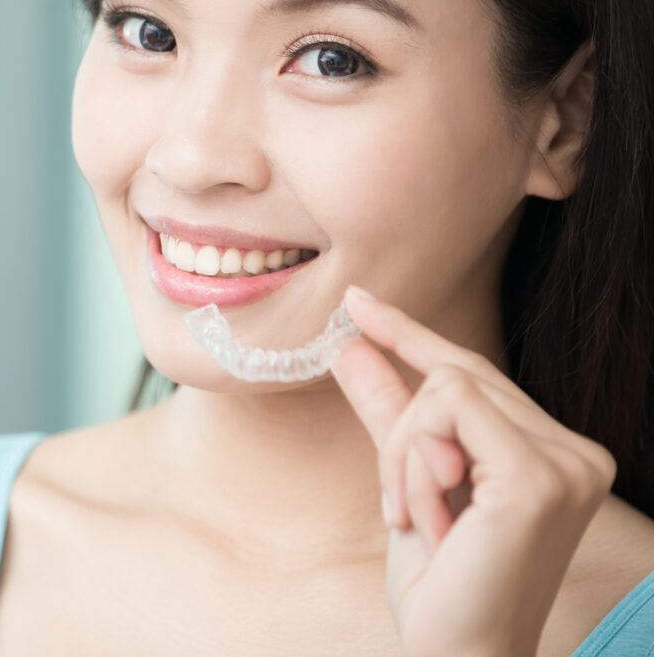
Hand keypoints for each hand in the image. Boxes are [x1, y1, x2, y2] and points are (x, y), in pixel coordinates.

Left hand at [330, 285, 616, 656]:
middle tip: (395, 506)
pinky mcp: (538, 476)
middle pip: (453, 375)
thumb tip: (349, 346)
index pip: (472, 372)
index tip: (358, 302)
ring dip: (405, 456)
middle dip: (401, 433)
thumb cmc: (441, 582)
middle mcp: (575, 450)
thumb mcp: (407, 480)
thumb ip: (387, 410)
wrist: (457, 655)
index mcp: (554, 451)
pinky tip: (433, 522)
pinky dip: (415, 466)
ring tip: (422, 521)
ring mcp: (567, 462)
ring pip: (443, 387)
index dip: (410, 333)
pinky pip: (446, 413)